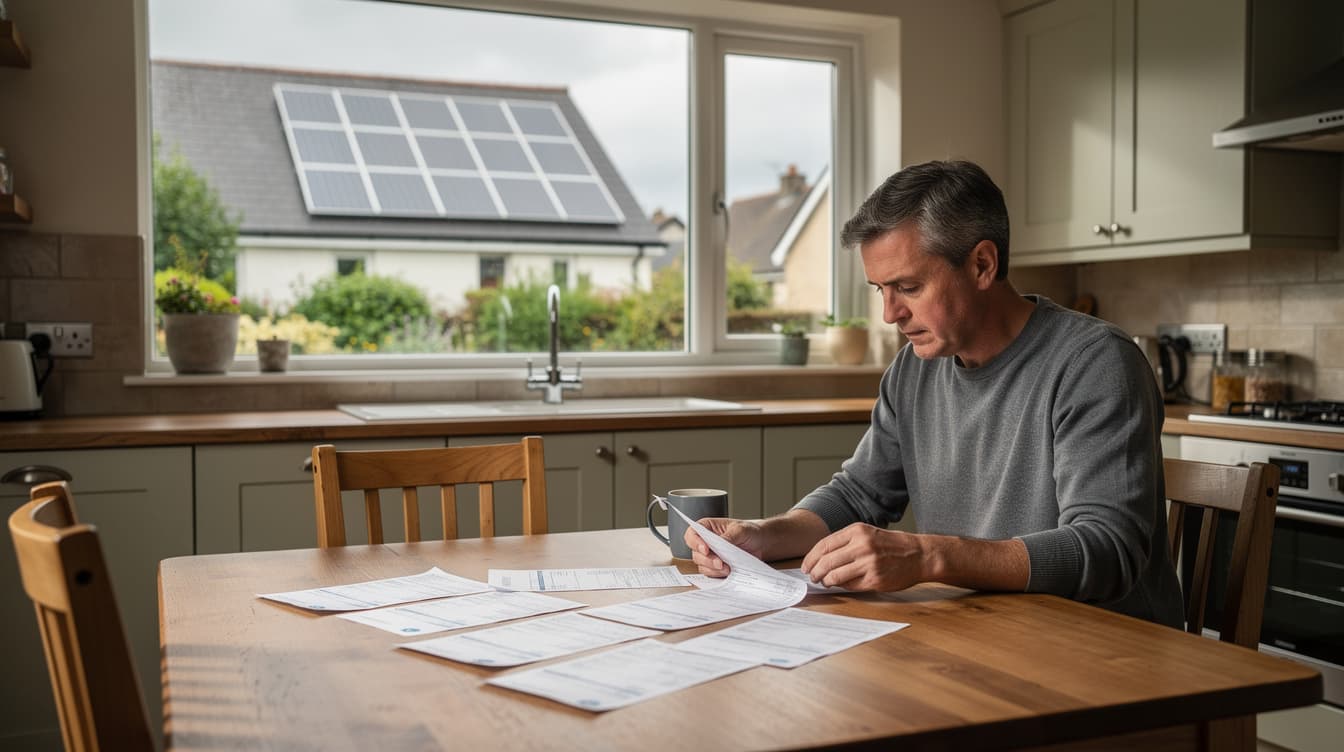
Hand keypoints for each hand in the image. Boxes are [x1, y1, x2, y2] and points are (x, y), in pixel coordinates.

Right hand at [683, 518, 765, 577]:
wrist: (761, 543)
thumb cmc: (749, 532)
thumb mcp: (740, 530)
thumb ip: (728, 537)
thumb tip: (719, 544)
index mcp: (707, 528)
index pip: (692, 534)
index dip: (695, 542)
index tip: (706, 549)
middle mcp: (705, 542)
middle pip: (696, 553)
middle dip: (707, 559)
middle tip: (720, 562)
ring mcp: (710, 556)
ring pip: (702, 565)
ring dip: (713, 569)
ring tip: (727, 568)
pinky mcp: (716, 567)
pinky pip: (711, 573)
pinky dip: (718, 574)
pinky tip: (728, 572)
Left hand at [800, 523, 927, 591]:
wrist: (919, 555)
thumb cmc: (892, 545)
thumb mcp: (868, 533)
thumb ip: (846, 543)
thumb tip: (821, 558)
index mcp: (857, 531)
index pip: (824, 545)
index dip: (811, 558)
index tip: (806, 566)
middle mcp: (861, 546)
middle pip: (826, 562)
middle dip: (815, 572)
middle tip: (813, 577)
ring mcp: (868, 563)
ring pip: (834, 576)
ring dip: (826, 581)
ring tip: (825, 582)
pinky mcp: (874, 579)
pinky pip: (850, 585)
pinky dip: (842, 586)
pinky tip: (841, 584)